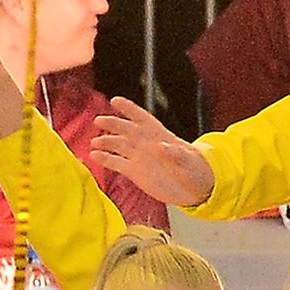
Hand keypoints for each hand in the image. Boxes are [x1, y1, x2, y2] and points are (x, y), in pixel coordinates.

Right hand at [91, 100, 214, 209]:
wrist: (195, 188)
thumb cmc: (195, 170)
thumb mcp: (189, 162)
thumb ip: (176, 154)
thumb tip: (162, 147)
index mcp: (160, 135)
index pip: (142, 118)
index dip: (129, 109)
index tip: (115, 101)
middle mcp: (146, 143)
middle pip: (126, 129)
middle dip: (113, 124)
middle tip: (99, 121)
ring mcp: (139, 156)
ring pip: (118, 145)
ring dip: (106, 142)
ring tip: (95, 142)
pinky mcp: (134, 171)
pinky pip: (116, 163)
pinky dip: (105, 159)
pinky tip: (94, 155)